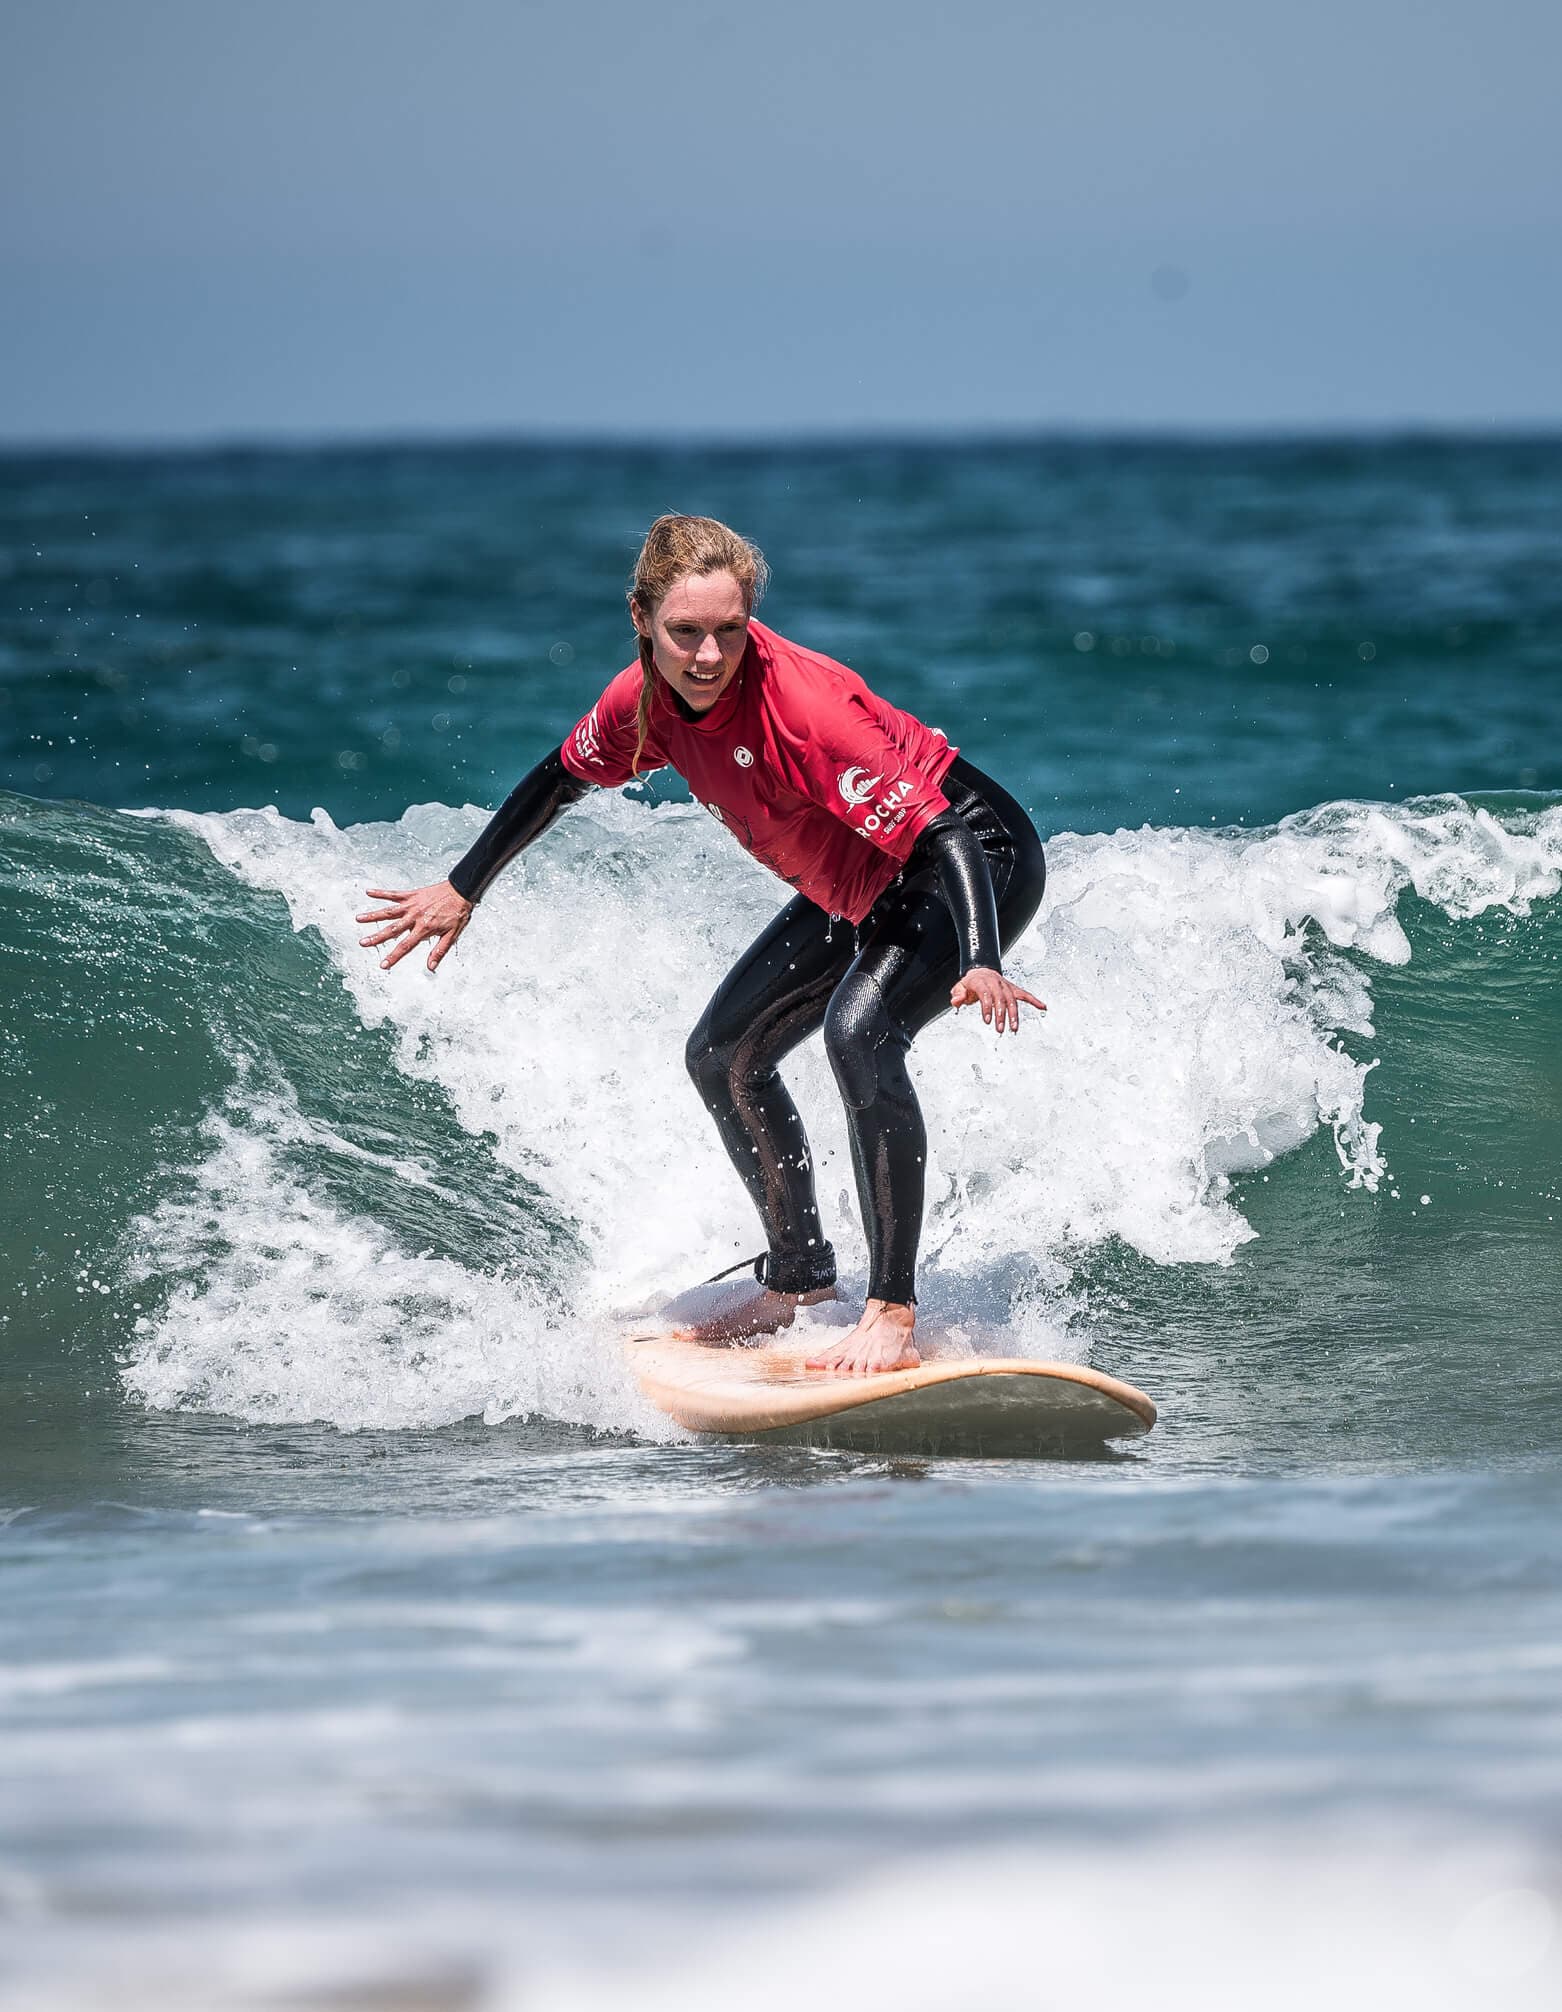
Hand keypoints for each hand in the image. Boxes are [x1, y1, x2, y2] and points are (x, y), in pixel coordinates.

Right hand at [357, 879, 473, 972]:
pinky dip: (381, 893)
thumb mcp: (452, 935)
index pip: (406, 946)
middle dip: (376, 937)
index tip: (383, 965)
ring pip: (388, 911)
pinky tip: (369, 892)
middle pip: (392, 929)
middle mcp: (415, 917)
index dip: (394, 956)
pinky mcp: (412, 894)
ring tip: (358, 919)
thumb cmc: (457, 913)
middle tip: (362, 943)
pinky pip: (394, 894)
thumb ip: (439, 951)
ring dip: (373, 915)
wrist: (462, 891)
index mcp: (424, 928)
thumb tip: (431, 967)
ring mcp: (411, 905)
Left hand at [949, 965, 1045, 1033]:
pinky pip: (1024, 994)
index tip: (987, 1020)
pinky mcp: (1013, 988)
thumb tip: (956, 1001)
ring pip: (1012, 999)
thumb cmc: (971, 983)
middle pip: (1000, 999)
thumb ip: (957, 995)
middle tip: (1000, 1029)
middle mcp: (995, 983)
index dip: (987, 1007)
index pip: (986, 995)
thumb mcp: (960, 987)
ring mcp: (1005, 985)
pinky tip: (1043, 1007)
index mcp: (981, 982)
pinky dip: (1034, 1000)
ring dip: (1014, 1014)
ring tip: (1014, 1028)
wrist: (981, 970)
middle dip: (1001, 1015)